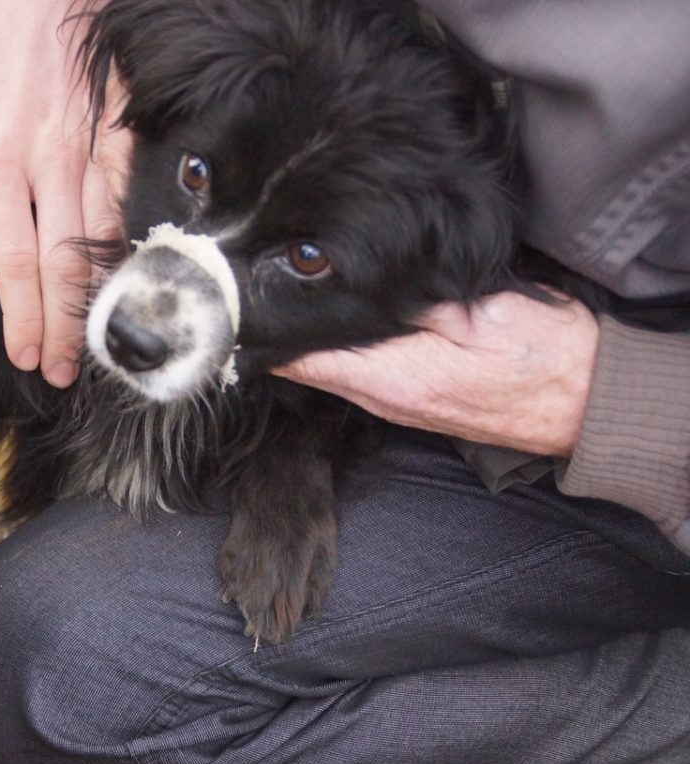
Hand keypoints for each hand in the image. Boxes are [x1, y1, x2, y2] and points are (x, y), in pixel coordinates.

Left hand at [0, 0, 131, 386]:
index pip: (13, 261)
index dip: (23, 317)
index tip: (26, 355)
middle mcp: (47, 164)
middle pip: (62, 267)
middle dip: (62, 330)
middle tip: (62, 372)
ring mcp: (92, 153)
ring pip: (101, 245)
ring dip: (97, 304)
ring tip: (93, 344)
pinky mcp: (123, 142)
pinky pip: (127, 209)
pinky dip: (127, 254)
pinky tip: (126, 287)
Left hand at [273, 292, 599, 457]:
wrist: (587, 404)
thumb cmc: (544, 359)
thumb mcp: (482, 316)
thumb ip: (417, 303)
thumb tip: (365, 287)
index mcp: (395, 379)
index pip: (309, 361)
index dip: (274, 336)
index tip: (246, 310)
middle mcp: (387, 401)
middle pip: (314, 368)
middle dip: (288, 334)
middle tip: (262, 293)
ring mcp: (400, 407)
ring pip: (336, 372)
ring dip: (316, 343)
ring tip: (295, 301)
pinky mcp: (415, 403)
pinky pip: (362, 377)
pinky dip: (345, 353)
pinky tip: (345, 324)